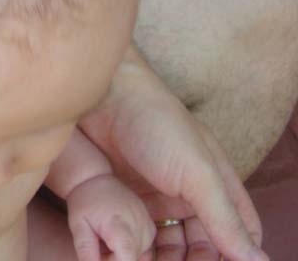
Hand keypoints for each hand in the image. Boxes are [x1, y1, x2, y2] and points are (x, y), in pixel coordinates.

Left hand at [66, 174, 155, 260]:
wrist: (94, 178)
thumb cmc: (84, 201)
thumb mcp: (78, 226)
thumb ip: (86, 250)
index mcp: (120, 224)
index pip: (127, 259)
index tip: (100, 255)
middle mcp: (139, 225)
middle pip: (132, 259)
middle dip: (114, 259)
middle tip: (98, 244)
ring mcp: (147, 224)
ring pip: (140, 256)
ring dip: (123, 254)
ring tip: (107, 239)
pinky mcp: (150, 224)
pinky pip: (145, 248)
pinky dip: (132, 248)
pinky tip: (117, 237)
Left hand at [79, 45, 267, 260]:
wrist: (102, 96)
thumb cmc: (156, 123)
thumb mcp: (197, 173)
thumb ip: (225, 218)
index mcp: (216, 187)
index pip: (238, 235)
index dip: (235, 257)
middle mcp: (187, 196)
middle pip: (201, 248)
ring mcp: (153, 199)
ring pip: (168, 246)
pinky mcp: (122, 199)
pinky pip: (137, 236)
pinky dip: (139, 252)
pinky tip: (132, 258)